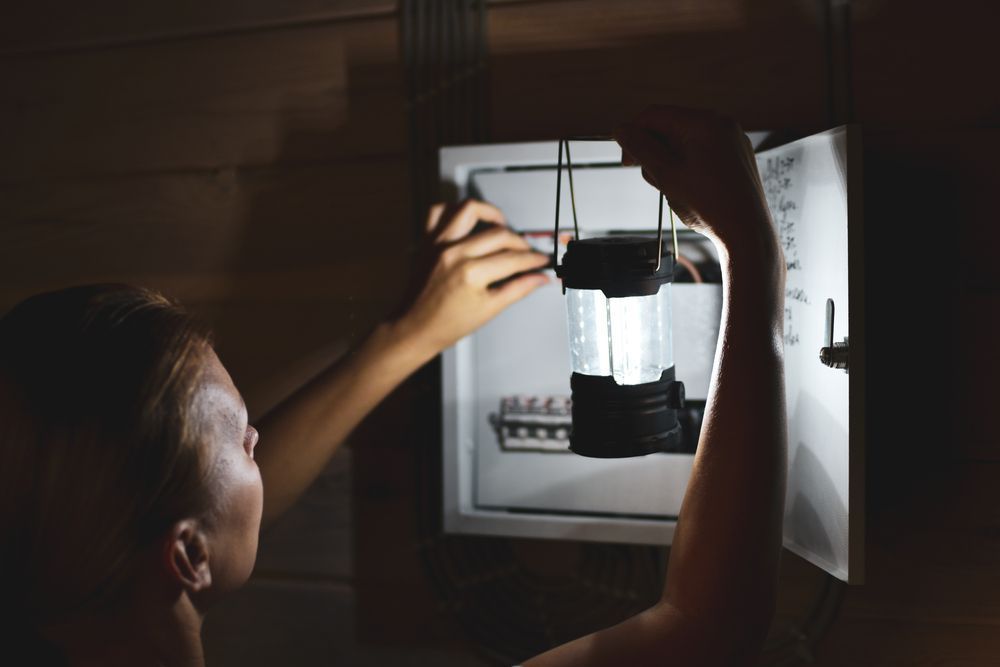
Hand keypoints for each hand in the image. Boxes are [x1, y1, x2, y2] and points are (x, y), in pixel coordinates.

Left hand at [395, 200, 549, 357]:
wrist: (415, 328)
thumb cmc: (446, 325)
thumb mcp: (489, 310)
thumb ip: (518, 289)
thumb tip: (540, 278)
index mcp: (471, 273)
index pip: (513, 259)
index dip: (534, 260)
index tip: (542, 261)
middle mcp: (454, 253)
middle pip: (499, 234)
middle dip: (520, 242)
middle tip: (527, 253)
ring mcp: (438, 244)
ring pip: (470, 209)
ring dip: (491, 213)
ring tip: (501, 225)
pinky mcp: (427, 241)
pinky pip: (439, 211)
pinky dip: (455, 210)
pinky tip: (468, 220)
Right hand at [613, 106, 774, 252]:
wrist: (746, 231)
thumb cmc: (709, 205)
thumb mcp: (666, 174)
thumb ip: (641, 148)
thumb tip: (620, 129)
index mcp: (703, 122)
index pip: (654, 115)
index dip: (634, 136)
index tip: (628, 161)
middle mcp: (721, 123)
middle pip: (670, 127)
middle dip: (656, 153)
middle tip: (658, 181)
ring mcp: (731, 139)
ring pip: (685, 141)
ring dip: (671, 163)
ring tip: (678, 190)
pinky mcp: (736, 155)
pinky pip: (703, 151)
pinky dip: (689, 166)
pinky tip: (693, 190)